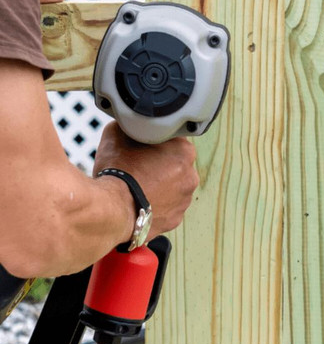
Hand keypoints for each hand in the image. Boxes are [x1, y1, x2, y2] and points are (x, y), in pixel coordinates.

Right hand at [93, 122, 198, 238]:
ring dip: (159, 187)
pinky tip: (139, 202)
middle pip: (175, 165)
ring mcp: (184, 200)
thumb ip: (131, 126)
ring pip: (172, 188)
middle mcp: (191, 176)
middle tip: (138, 167)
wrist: (112, 209)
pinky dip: (155, 206)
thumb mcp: (117, 133)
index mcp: (184, 151)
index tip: (143, 146)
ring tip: (137, 187)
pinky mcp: (175, 220)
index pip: (173, 140)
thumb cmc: (117, 170)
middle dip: (160, 165)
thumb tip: (130, 123)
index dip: (156, 141)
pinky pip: (166, 208)